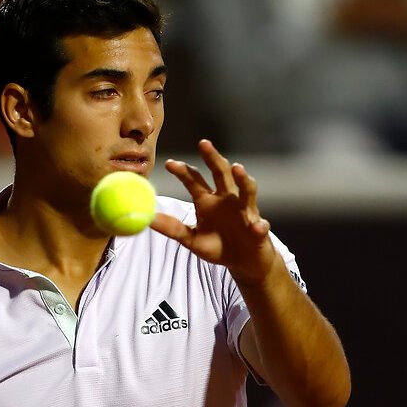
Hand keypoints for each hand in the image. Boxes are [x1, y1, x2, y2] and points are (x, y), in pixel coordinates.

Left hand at [150, 139, 278, 284]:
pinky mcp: (259, 229)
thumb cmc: (219, 246)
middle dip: (213, 157)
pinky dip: (258, 226)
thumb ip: (173, 228)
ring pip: (246, 190)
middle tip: (203, 143)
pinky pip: (259, 226)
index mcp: (208, 200)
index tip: (169, 164)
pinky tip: (255, 227)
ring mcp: (245, 211)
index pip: (195, 180)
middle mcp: (227, 199)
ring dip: (243, 179)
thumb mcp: (191, 239)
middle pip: (221, 173)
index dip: (183, 171)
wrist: (244, 262)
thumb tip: (148, 219)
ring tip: (237, 168)